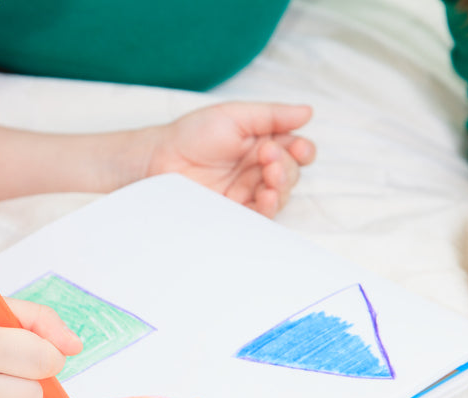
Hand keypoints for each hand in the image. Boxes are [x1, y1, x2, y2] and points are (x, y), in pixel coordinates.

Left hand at [146, 102, 314, 216]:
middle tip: (267, 157)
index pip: (296, 150)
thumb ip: (272, 115)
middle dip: (286, 167)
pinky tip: (266, 198)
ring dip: (281, 188)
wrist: (159, 158)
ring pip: (280, 196)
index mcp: (262, 144)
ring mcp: (247, 191)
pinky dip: (267, 208)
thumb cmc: (193, 134)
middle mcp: (258, 169)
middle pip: (291, 174)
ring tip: (270, 179)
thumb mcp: (235, 115)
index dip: (302, 151)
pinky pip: (259, 215)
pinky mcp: (234, 211)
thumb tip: (308, 112)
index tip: (296, 147)